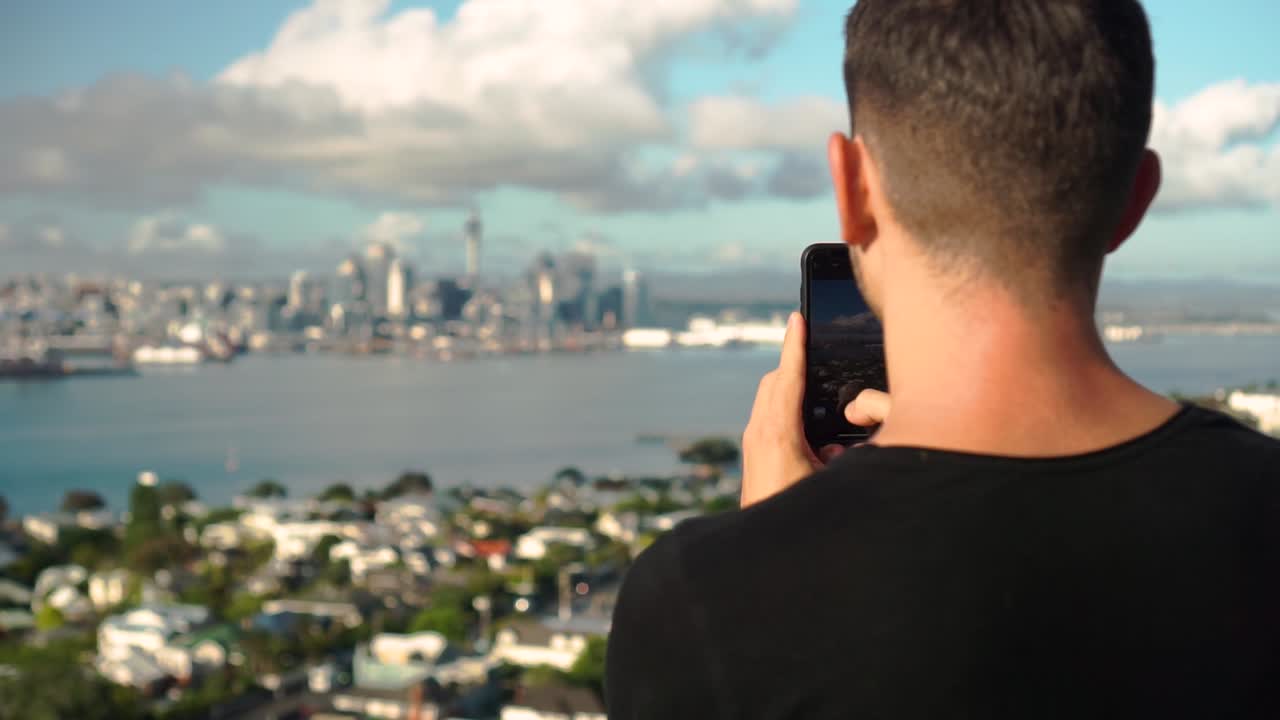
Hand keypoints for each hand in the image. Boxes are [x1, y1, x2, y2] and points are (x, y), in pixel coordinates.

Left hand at [740, 313, 891, 507]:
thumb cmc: (795, 513)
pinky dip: (785, 404)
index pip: (787, 377)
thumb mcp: (828, 483)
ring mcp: (753, 441)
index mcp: (778, 432)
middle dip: (794, 362)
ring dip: (789, 384)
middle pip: (775, 381)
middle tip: (812, 345)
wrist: (758, 545)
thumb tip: (840, 445)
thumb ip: (842, 457)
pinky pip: (769, 414)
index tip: (797, 318)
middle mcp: (760, 431)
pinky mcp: (753, 452)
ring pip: (769, 397)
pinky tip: (806, 418)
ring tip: (812, 377)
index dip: (794, 346)